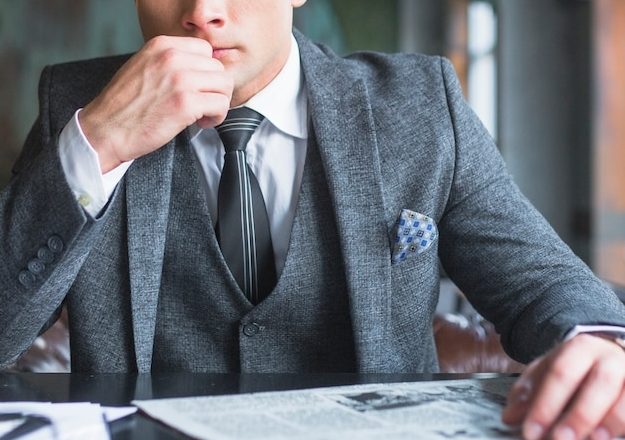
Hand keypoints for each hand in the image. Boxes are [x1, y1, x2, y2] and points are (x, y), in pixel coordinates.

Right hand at [79, 35, 233, 172]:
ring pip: (224, 85)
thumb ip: (170, 62)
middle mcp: (172, 58)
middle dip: (214, 89)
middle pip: (218, 68)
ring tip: (202, 114)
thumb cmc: (124, 106)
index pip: (205, 50)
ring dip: (218, 103)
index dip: (206, 72)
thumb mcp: (144, 67)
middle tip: (202, 104)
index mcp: (162, 46)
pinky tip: (200, 123)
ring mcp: (180, 79)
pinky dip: (216, 117)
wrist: (105, 130)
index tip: (199, 87)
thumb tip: (199, 68)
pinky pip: (221, 105)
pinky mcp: (186, 104)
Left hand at [503, 334, 624, 439]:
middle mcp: (611, 359)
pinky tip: (606, 439)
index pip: (561, 374)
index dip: (545, 405)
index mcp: (580, 348)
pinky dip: (622, 428)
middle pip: (599, 384)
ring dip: (606, 425)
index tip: (531, 432)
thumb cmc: (574, 369)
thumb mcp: (546, 371)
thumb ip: (528, 392)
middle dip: (579, 416)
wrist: (608, 357)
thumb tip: (510, 416)